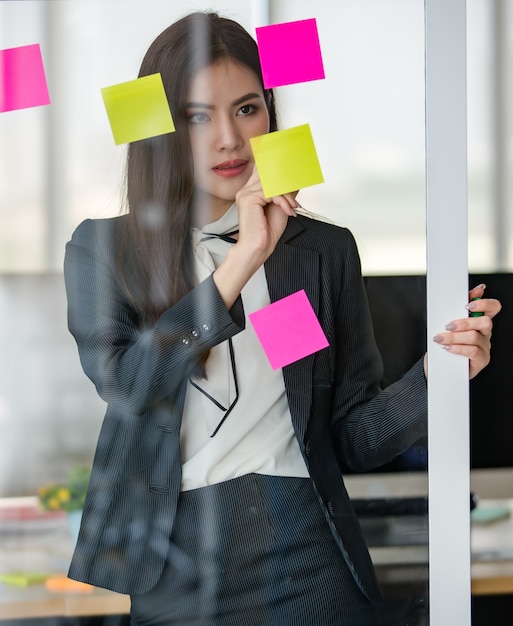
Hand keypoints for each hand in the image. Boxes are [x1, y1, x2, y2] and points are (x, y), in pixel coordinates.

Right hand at [213, 166, 297, 308]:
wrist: (257, 249)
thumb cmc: (266, 233)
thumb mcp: (281, 207)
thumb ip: (286, 192)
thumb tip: (296, 179)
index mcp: (250, 191)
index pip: (262, 169)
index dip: (276, 165)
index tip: (292, 166)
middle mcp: (246, 190)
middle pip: (269, 173)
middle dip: (287, 181)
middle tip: (298, 185)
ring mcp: (245, 193)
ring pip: (273, 183)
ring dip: (287, 195)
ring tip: (291, 207)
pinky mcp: (249, 199)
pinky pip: (272, 192)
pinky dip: (283, 201)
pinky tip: (287, 210)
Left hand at [425, 284, 501, 378]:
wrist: (441, 364)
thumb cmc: (446, 343)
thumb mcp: (449, 324)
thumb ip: (456, 308)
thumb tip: (464, 294)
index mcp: (479, 321)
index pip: (492, 308)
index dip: (484, 304)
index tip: (468, 305)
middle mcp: (485, 333)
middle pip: (485, 322)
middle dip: (465, 322)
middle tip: (449, 326)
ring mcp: (485, 347)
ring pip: (474, 337)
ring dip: (454, 337)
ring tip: (441, 339)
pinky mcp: (481, 360)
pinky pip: (472, 352)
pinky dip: (458, 348)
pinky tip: (448, 348)